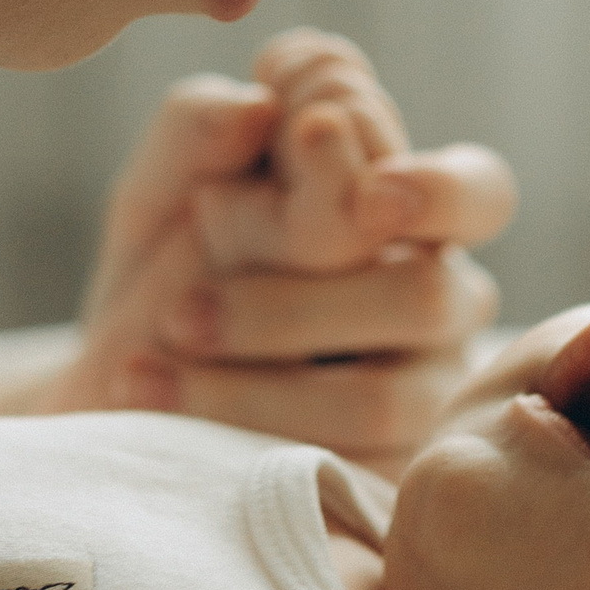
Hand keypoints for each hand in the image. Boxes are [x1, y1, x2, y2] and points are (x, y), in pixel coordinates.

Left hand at [56, 31, 516, 470]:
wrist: (111, 399)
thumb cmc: (163, 276)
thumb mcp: (161, 191)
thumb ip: (202, 130)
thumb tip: (260, 105)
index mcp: (405, 217)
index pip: (478, 194)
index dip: (436, 190)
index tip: (361, 187)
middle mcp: (435, 305)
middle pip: (430, 297)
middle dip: (295, 300)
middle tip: (182, 300)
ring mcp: (419, 404)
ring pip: (379, 394)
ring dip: (254, 372)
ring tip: (158, 337)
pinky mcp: (380, 484)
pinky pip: (334, 467)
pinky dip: (228, 419)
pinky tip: (146, 386)